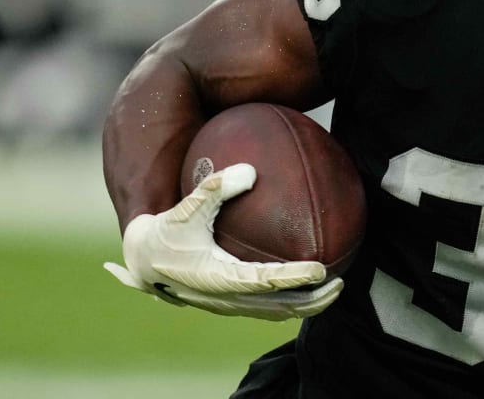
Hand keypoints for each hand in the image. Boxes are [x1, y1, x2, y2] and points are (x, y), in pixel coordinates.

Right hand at [104, 163, 342, 320]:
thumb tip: (250, 170)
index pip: (265, 281)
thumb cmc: (166, 233)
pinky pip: (267, 309)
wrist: (143, 263)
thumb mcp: (185, 208)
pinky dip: (290, 301)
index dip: (294, 277)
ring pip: (275, 313)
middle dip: (313, 300)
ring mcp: (229, 306)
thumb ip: (215, 188)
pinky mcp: (230, 305)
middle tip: (340, 282)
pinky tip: (308, 286)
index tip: (322, 269)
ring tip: (333, 289)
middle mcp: (226, 298)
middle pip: (279, 307)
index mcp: (217, 278)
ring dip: (306, 306)